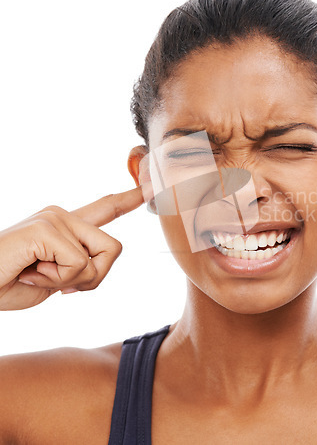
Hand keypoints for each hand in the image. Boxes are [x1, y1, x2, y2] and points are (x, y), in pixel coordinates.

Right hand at [0, 186, 143, 309]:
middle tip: (56, 283)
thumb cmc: (8, 284)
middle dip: (93, 278)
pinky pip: (80, 265)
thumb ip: (82, 269)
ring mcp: (55, 218)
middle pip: (114, 248)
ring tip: (38, 274)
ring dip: (73, 281)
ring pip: (101, 258)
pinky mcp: (46, 228)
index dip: (128, 199)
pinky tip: (31, 272)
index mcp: (66, 227)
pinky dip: (58, 281)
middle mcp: (63, 215)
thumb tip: (95, 263)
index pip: (104, 209)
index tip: (149, 186)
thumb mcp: (57, 281)